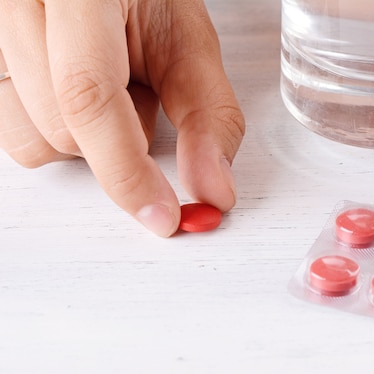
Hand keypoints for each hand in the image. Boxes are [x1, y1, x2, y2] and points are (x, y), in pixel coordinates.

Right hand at [0, 0, 244, 236]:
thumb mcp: (191, 47)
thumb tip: (213, 190)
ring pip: (30, 141)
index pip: (87, 97)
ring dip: (87, 139)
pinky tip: (83, 95)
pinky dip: (60, 130)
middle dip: (120, 141)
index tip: (162, 213)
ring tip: (112, 90)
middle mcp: (21, 10)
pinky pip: (14, 129)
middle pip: (62, 130)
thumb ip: (209, 119)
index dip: (127, 170)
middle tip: (144, 97)